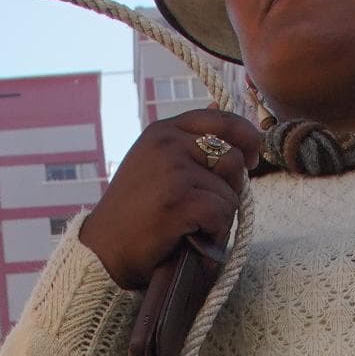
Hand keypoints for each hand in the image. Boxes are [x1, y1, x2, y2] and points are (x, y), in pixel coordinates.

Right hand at [74, 111, 260, 286]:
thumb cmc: (133, 213)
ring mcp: (173, 171)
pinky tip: (193, 239)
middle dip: (231, 188)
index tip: (252, 158)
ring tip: (192, 228)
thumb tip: (219, 103)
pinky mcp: (180, 200)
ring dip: (221, 216)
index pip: (221, 119)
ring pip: (230, 192)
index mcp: (163, 131)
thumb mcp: (155, 162)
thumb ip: (188, 140)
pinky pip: (222, 214)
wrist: (102, 252)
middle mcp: (168, 144)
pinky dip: (215, 234)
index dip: (246, 137)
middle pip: (233, 158)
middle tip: (209, 210)